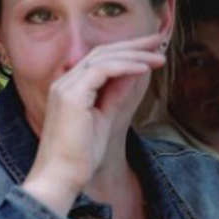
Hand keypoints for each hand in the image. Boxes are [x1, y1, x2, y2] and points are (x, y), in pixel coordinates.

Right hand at [23, 34, 164, 214]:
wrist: (61, 177)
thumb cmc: (80, 157)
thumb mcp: (104, 119)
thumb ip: (114, 95)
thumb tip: (132, 74)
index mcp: (69, 88)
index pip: (98, 59)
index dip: (125, 51)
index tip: (149, 51)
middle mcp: (64, 83)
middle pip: (101, 52)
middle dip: (132, 45)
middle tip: (157, 41)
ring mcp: (66, 87)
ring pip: (103, 58)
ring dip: (134, 55)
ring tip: (157, 57)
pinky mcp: (72, 96)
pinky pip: (103, 71)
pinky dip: (125, 67)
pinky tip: (144, 68)